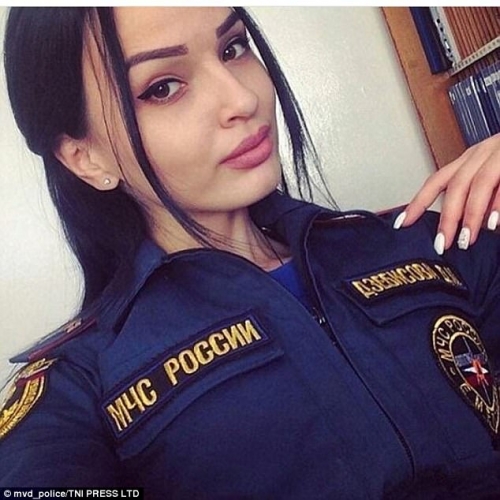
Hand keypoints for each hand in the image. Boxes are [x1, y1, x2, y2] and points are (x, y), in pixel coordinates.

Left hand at [393, 133, 499, 253]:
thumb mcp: (490, 176)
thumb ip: (474, 197)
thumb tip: (455, 226)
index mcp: (469, 160)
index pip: (436, 182)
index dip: (417, 203)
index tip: (401, 224)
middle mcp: (481, 154)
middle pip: (456, 186)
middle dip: (447, 218)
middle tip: (442, 244)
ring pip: (479, 184)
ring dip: (471, 215)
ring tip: (467, 240)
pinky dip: (498, 204)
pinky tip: (493, 224)